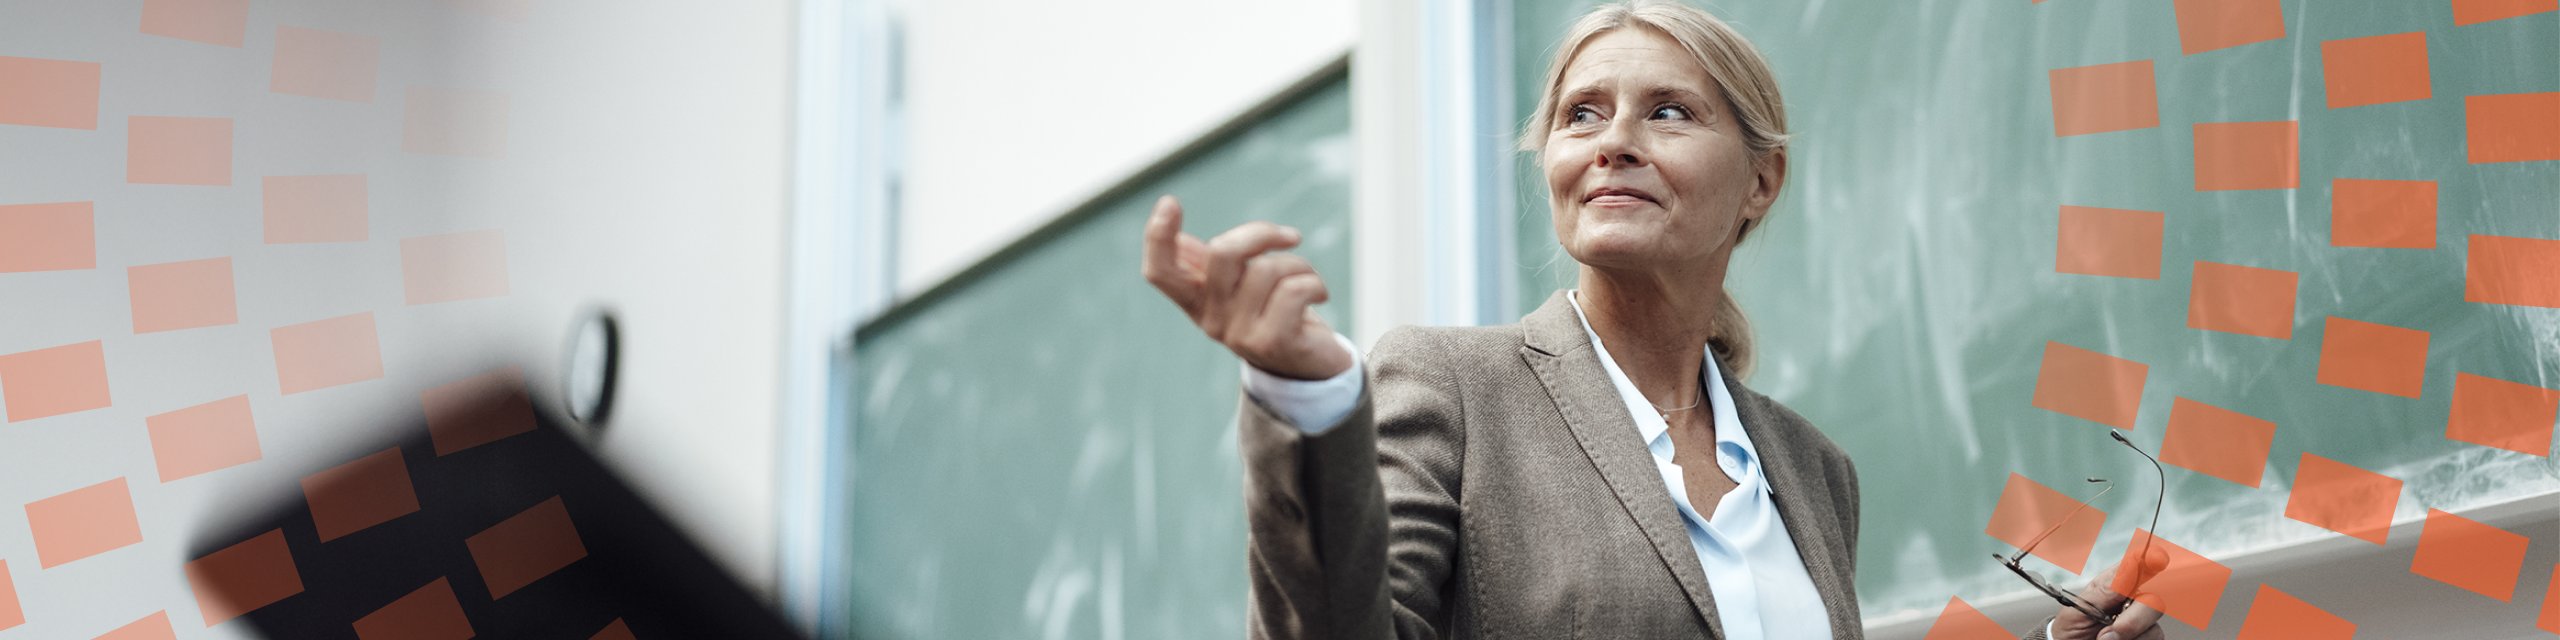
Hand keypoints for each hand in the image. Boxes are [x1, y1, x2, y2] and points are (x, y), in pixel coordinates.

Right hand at [1140, 195, 1352, 380]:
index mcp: (1198, 300)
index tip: (1170, 202)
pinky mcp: (1271, 342)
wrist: (1309, 364)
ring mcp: (1240, 334)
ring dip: (1299, 265)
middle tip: (1289, 238)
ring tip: (1307, 278)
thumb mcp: (1240, 287)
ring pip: (1267, 269)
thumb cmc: (1274, 312)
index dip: (1157, 237)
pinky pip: (1295, 290)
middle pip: (1222, 253)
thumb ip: (1212, 264)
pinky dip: (1315, 283)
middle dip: (1261, 233)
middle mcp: (1211, 319)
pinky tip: (1319, 295)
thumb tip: (1178, 237)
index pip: (1161, 271)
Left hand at [2050, 546, 2170, 639]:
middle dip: (2132, 622)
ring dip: (2128, 636)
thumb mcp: (2078, 608)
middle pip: (2153, 603)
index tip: (2157, 558)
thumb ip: (2104, 591)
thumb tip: (2128, 570)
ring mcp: (2142, 624)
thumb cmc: (2071, 629)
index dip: (2150, 560)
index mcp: (2114, 586)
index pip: (2136, 567)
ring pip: (2154, 629)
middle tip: (2105, 635)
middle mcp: (2132, 602)